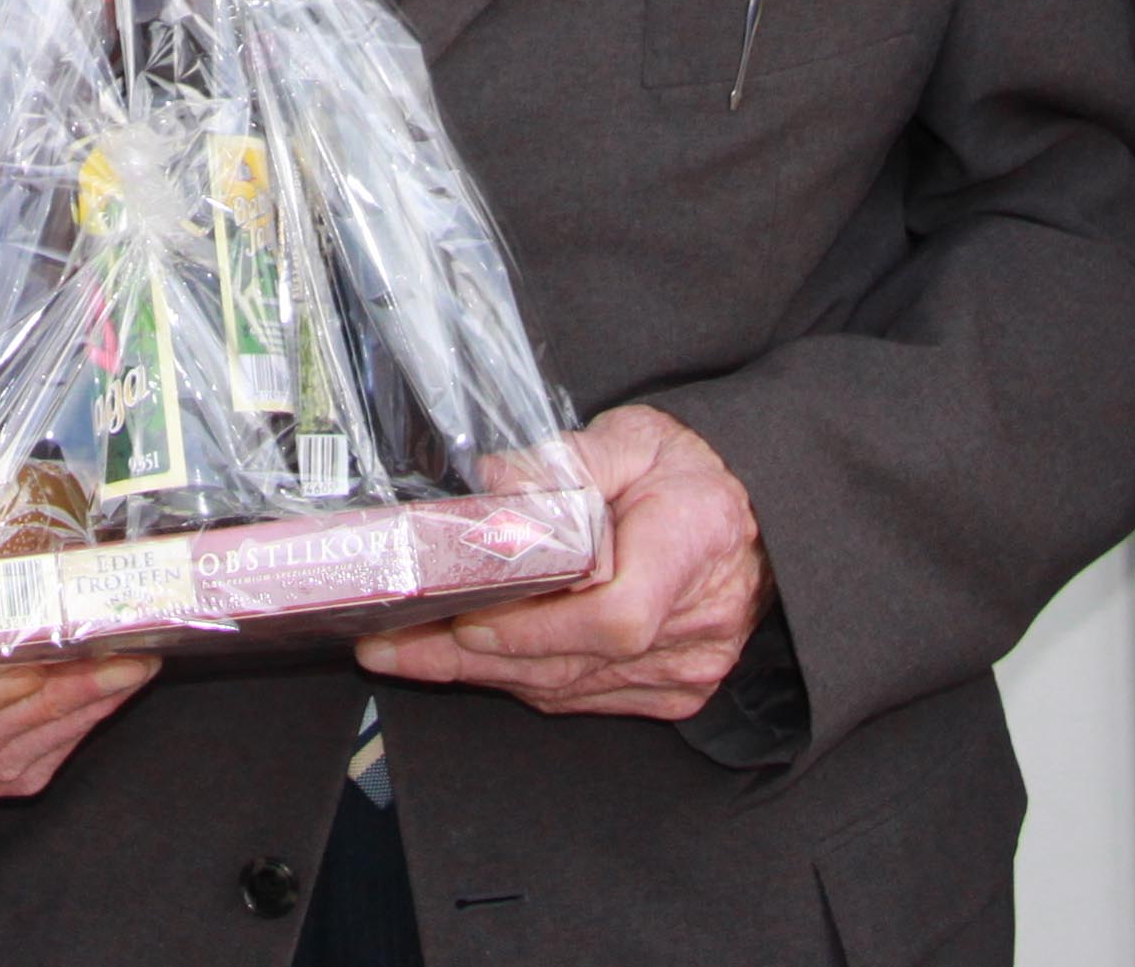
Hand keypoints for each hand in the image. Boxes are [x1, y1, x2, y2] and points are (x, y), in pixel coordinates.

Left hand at [354, 404, 768, 722]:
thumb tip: (494, 483)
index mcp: (692, 544)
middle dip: (468, 654)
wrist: (745, 517)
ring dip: (480, 673)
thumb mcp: (635, 439)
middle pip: (570, 661)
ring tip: (405, 652)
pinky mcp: (670, 692)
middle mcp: (695, 622)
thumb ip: (567, 460)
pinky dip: (522, 679)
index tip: (474, 617)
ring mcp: (685, 668)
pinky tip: (470, 662)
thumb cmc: (688, 475)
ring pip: (565, 686)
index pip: (616, 615)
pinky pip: (580, 696)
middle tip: (390, 642)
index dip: (537, 627)